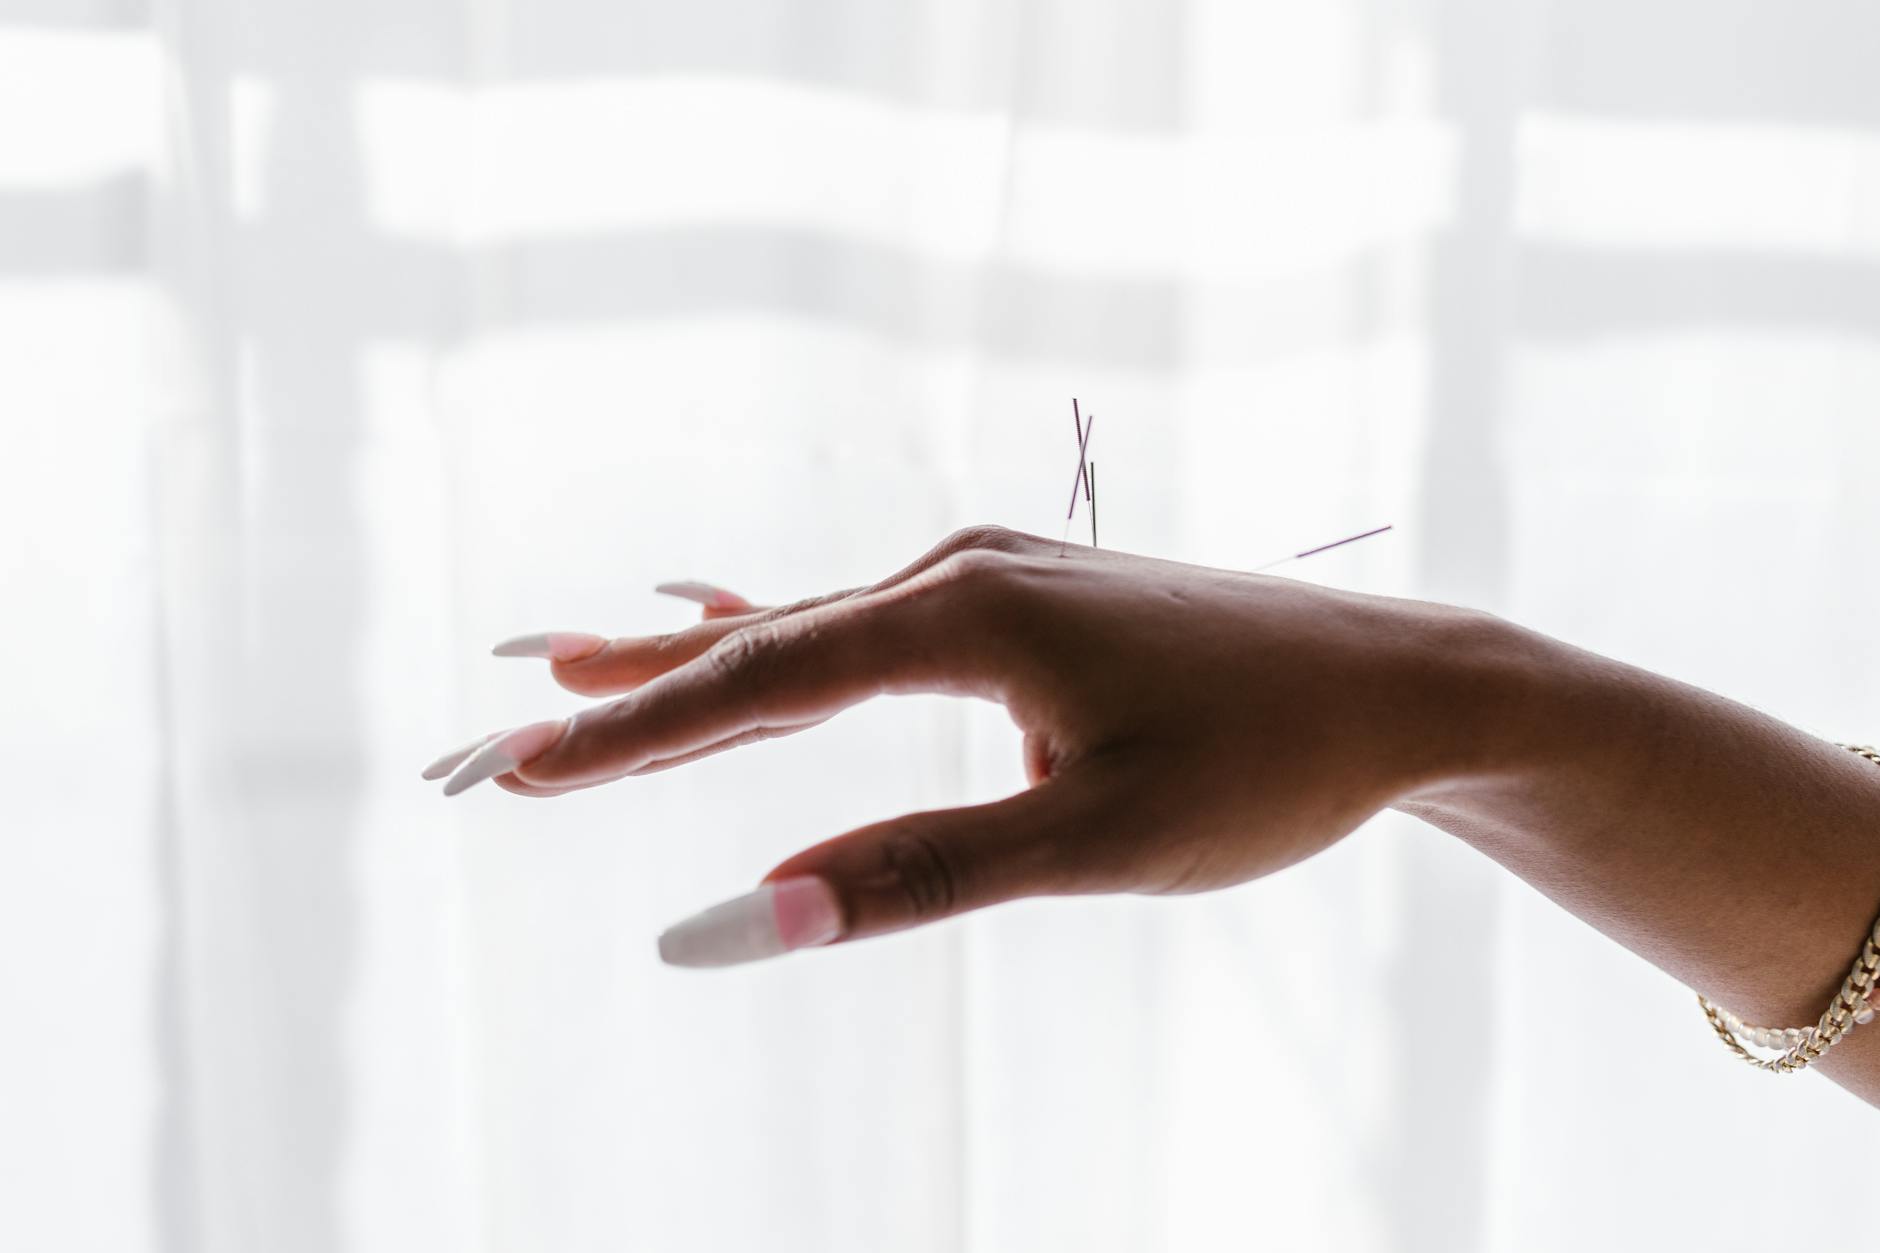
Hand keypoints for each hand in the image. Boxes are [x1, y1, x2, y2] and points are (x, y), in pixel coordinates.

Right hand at [425, 526, 1510, 966]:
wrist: (1395, 688)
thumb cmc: (1269, 763)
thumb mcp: (1100, 837)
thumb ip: (924, 873)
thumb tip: (757, 921)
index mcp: (966, 611)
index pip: (762, 678)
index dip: (635, 735)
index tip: (522, 777)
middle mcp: (963, 569)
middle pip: (764, 640)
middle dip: (633, 699)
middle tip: (505, 739)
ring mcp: (994, 576)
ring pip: (812, 629)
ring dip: (697, 669)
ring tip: (577, 682)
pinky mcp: (1024, 602)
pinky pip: (870, 630)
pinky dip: (788, 655)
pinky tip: (745, 651)